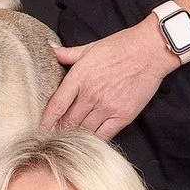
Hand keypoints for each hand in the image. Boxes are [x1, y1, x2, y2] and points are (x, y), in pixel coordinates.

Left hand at [42, 19, 175, 138]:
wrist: (150, 51)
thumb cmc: (121, 46)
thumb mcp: (90, 47)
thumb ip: (68, 53)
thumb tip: (50, 49)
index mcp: (79, 77)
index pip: (56, 105)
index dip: (45, 120)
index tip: (39, 129)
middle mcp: (90, 94)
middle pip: (67, 122)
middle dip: (57, 132)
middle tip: (51, 139)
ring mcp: (107, 107)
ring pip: (83, 130)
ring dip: (74, 137)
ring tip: (67, 143)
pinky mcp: (122, 116)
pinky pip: (104, 135)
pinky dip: (94, 140)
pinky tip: (88, 143)